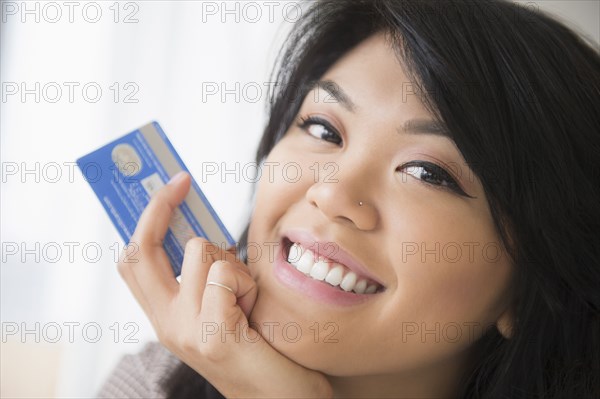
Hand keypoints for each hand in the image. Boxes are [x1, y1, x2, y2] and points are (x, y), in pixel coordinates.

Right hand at [117, 171, 331, 397]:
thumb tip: (203, 226)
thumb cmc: (263, 349)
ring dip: (233, 260)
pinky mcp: (212, 335)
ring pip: (201, 250)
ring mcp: (184, 332)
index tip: (165, 186)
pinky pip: (225, 274)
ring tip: (248, 297)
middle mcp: (166, 325)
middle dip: (158, 206)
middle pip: (139, 251)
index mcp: (166, 317)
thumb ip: (207, 274)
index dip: (143, 219)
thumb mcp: (226, 306)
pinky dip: (247, 283)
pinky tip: (255, 311)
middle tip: (180, 181)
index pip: (132, 261)